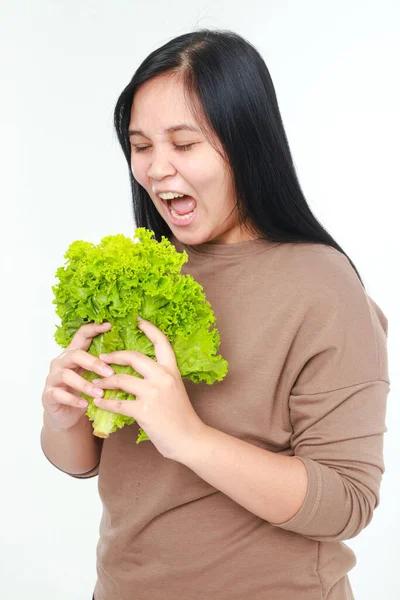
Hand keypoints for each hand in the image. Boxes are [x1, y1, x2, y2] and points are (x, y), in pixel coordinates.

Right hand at [42, 322, 114, 430]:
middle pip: (75, 354)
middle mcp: (61, 362)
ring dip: (85, 384)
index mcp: (73, 353)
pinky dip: (74, 399)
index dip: (94, 328)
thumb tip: (129, 355)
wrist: (66, 415)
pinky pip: (59, 394)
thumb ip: (103, 364)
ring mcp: (52, 378)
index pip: (81, 335)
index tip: (109, 325)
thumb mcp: (92, 375)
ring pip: (66, 375)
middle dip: (94, 363)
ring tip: (100, 393)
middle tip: (110, 373)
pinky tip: (85, 404)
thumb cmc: (82, 391)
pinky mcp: (49, 395)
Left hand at [92, 317, 206, 460]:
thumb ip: (160, 378)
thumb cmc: (181, 416)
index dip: (149, 329)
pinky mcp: (143, 411)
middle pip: (134, 357)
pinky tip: (98, 402)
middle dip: (115, 355)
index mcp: (171, 370)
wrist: (189, 439)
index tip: (137, 320)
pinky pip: (117, 403)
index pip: (161, 342)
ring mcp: (153, 393)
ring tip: (96, 383)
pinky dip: (104, 402)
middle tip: (103, 357)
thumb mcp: (175, 389)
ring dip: (104, 381)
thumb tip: (139, 372)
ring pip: (121, 379)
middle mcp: (163, 377)